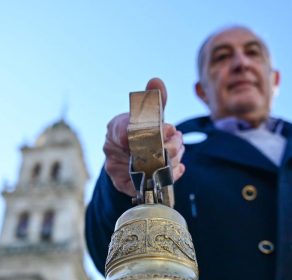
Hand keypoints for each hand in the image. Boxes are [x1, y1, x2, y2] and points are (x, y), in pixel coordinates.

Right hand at [103, 78, 185, 196]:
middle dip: (168, 145)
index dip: (155, 130)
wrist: (129, 158)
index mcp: (115, 129)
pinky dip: (167, 176)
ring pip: (148, 167)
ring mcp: (117, 169)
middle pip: (142, 150)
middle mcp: (112, 150)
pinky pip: (146, 184)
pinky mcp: (125, 185)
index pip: (131, 129)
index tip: (170, 128)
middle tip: (178, 140)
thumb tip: (156, 82)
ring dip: (171, 159)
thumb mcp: (147, 115)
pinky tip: (178, 167)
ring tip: (179, 150)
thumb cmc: (138, 132)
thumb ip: (154, 100)